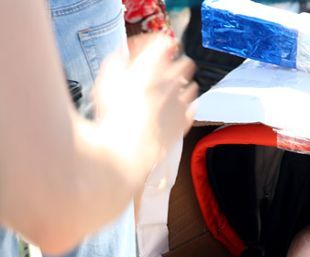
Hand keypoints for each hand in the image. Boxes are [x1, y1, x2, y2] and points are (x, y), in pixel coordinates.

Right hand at [94, 35, 197, 175]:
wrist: (126, 149)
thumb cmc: (113, 114)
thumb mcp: (106, 80)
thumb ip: (117, 63)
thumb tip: (122, 58)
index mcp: (152, 65)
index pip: (165, 42)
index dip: (156, 45)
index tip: (147, 52)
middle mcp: (172, 80)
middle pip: (185, 62)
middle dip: (175, 65)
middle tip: (161, 72)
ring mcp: (181, 102)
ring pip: (192, 86)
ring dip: (182, 86)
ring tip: (168, 92)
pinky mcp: (184, 123)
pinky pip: (192, 109)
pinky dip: (186, 107)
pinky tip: (175, 110)